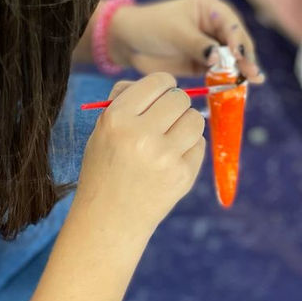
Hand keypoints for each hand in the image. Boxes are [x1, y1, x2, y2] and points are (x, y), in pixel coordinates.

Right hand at [75, 73, 205, 233]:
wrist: (109, 219)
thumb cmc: (105, 168)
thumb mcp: (102, 129)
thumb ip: (126, 99)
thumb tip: (162, 83)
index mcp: (117, 118)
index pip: (158, 81)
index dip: (163, 85)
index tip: (161, 94)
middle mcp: (141, 135)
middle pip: (180, 98)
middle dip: (175, 105)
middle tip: (165, 119)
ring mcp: (164, 157)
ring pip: (195, 119)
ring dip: (186, 124)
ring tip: (170, 137)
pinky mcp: (183, 176)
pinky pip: (200, 144)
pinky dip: (190, 147)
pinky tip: (172, 159)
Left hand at [108, 0, 262, 80]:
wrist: (128, 42)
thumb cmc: (150, 26)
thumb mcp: (175, 32)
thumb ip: (197, 44)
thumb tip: (219, 57)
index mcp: (210, 8)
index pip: (230, 24)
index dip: (237, 40)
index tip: (240, 55)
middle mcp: (215, 25)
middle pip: (237, 42)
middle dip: (245, 57)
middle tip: (253, 73)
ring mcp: (210, 45)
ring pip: (232, 58)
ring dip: (241, 69)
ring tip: (252, 80)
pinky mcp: (203, 63)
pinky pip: (220, 72)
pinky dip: (228, 79)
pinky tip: (239, 86)